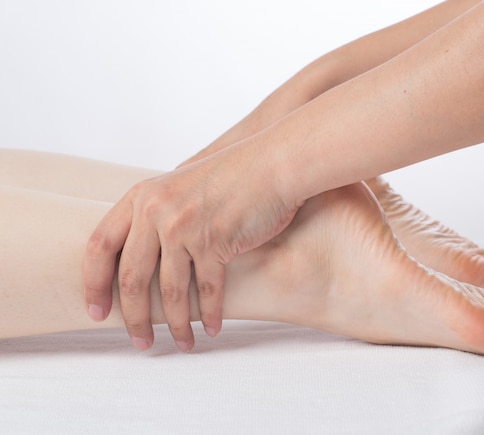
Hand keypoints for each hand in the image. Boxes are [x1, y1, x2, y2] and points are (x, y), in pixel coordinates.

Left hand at [83, 147, 300, 350]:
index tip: (97, 311)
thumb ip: (156, 212)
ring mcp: (184, 226)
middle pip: (131, 278)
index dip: (93, 283)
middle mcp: (156, 211)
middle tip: (140, 343)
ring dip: (175, 324)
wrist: (273, 165)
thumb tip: (139, 254)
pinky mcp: (215, 241)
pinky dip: (210, 314)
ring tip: (181, 344)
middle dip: (134, 318)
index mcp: (141, 197)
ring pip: (171, 291)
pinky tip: (211, 328)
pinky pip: (208, 289)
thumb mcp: (180, 186)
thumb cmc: (233, 176)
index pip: (100, 246)